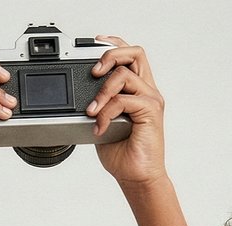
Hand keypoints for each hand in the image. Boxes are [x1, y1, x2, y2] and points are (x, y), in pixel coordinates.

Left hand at [89, 36, 166, 187]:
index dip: (114, 43)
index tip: (94, 42)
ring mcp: (151, 100)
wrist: (136, 176)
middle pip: (135, 53)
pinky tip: (100, 127)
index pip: (131, 55)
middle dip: (110, 55)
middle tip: (93, 72)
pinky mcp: (151, 112)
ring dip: (102, 91)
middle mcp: (147, 91)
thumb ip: (98, 105)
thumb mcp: (102, 122)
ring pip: (125, 75)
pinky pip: (123, 100)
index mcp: (138, 91)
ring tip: (92, 111)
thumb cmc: (123, 154)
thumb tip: (80, 96)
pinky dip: (106, 112)